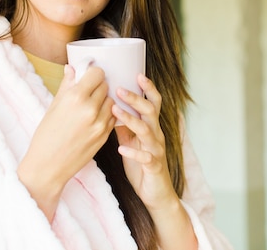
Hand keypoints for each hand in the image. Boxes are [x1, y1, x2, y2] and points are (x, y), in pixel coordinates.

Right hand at [17, 65, 115, 220]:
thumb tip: (72, 68)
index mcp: (75, 98)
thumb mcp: (53, 107)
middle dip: (97, 87)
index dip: (93, 74)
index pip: (97, 74)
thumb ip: (67, 86)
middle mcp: (91, 109)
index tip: (88, 77)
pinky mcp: (105, 136)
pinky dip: (106, 115)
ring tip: (91, 106)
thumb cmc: (46, 136)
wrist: (48, 166)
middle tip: (88, 92)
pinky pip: (112, 117)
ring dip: (104, 101)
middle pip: (106, 86)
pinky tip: (94, 118)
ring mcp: (100, 124)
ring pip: (111, 101)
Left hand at [112, 74, 177, 210]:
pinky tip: (121, 149)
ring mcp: (156, 150)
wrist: (156, 193)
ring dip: (131, 120)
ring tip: (114, 111)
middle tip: (119, 89)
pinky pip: (145, 157)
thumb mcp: (131, 141)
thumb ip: (124, 125)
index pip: (153, 103)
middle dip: (136, 99)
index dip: (148, 89)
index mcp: (151, 127)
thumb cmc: (141, 165)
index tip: (137, 74)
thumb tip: (110, 106)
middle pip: (151, 111)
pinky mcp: (154, 167)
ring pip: (147, 130)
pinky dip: (133, 152)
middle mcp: (156, 135)